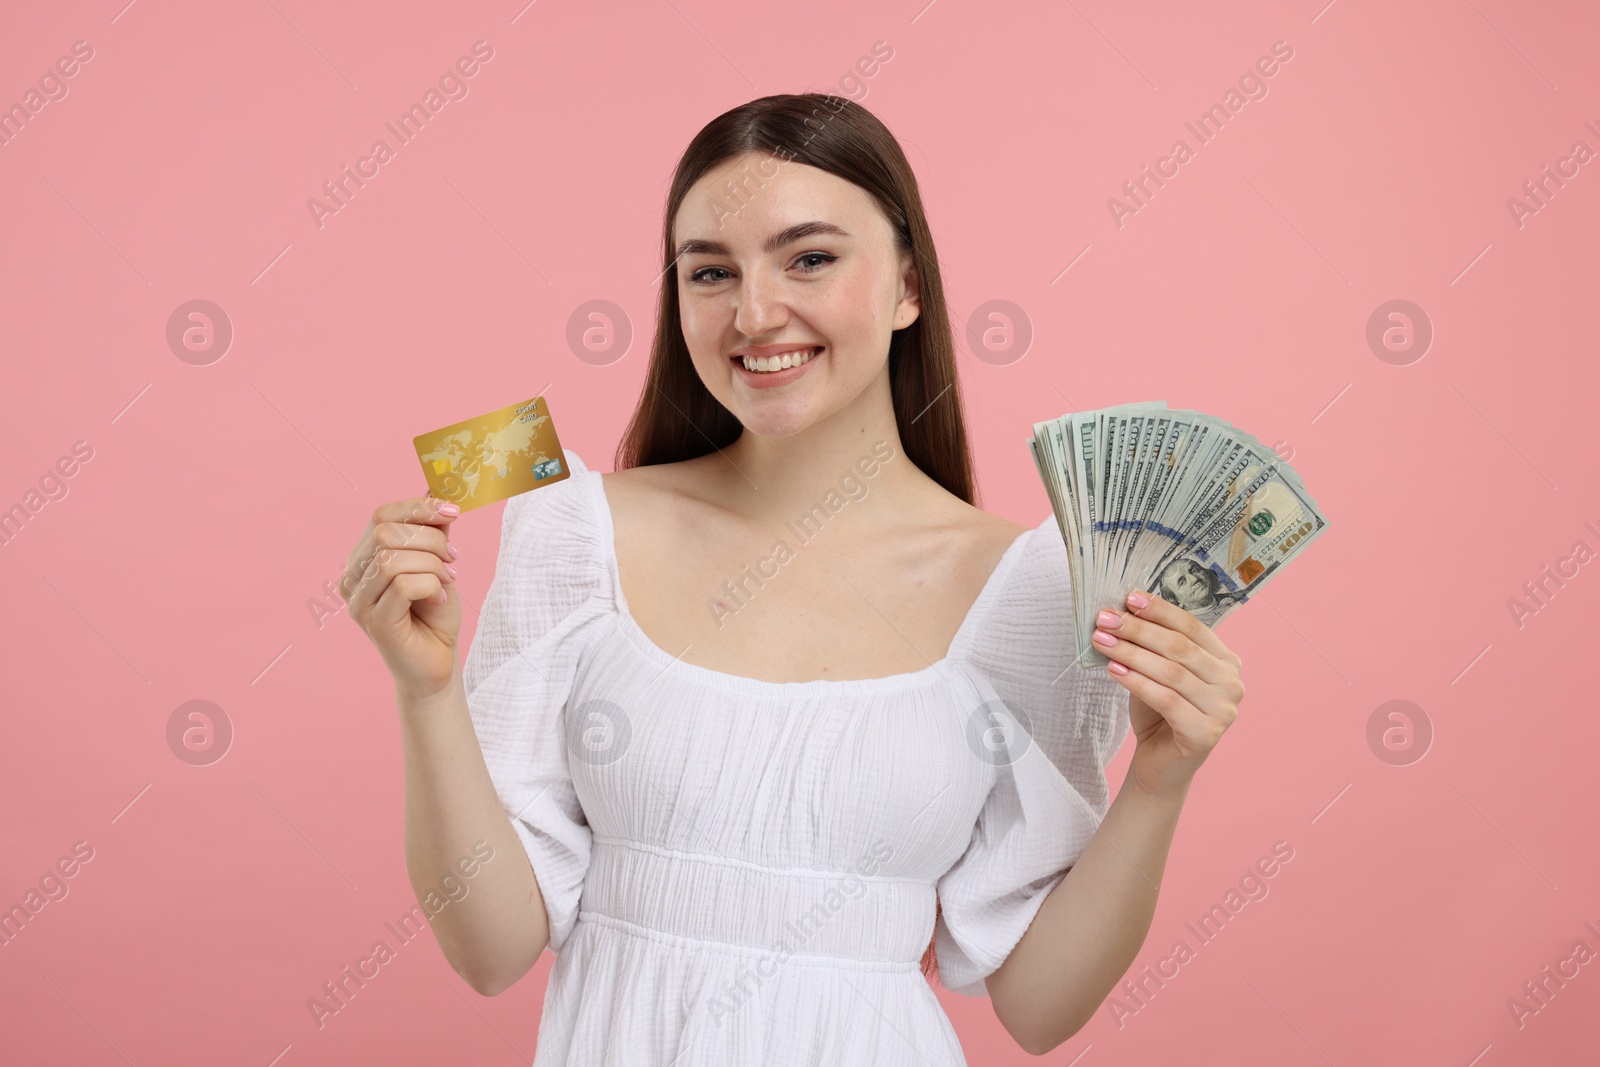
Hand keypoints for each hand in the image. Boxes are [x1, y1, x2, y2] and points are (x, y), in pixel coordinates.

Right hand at [341, 495, 462, 700]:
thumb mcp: (437, 563)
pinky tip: (440, 599)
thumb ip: (433, 531)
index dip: (418, 507)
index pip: (381, 515)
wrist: (437, 661)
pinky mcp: (374, 622)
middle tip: (452, 560)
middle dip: (430, 540)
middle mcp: (352, 577)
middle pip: (385, 533)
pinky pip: (403, 585)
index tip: (453, 512)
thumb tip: (437, 490)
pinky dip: (431, 585)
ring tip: (447, 581)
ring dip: (432, 565)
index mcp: (363, 558)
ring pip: (393, 558)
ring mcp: (359, 601)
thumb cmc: (434, 613)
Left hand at [1091, 590, 1244, 798]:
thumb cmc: (1158, 713)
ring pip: (1171, 672)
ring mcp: (1224, 711)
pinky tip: (1114, 670)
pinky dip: (1137, 682)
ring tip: (1102, 641)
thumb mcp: (1156, 671)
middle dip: (1139, 629)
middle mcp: (1232, 684)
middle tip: (1106, 619)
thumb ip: (1153, 645)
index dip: (1160, 610)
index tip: (1128, 598)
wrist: (1160, 764)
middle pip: (1180, 647)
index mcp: (1226, 661)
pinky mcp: (1206, 734)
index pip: (1192, 627)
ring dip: (1131, 653)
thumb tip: (1124, 610)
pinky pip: (1166, 700)